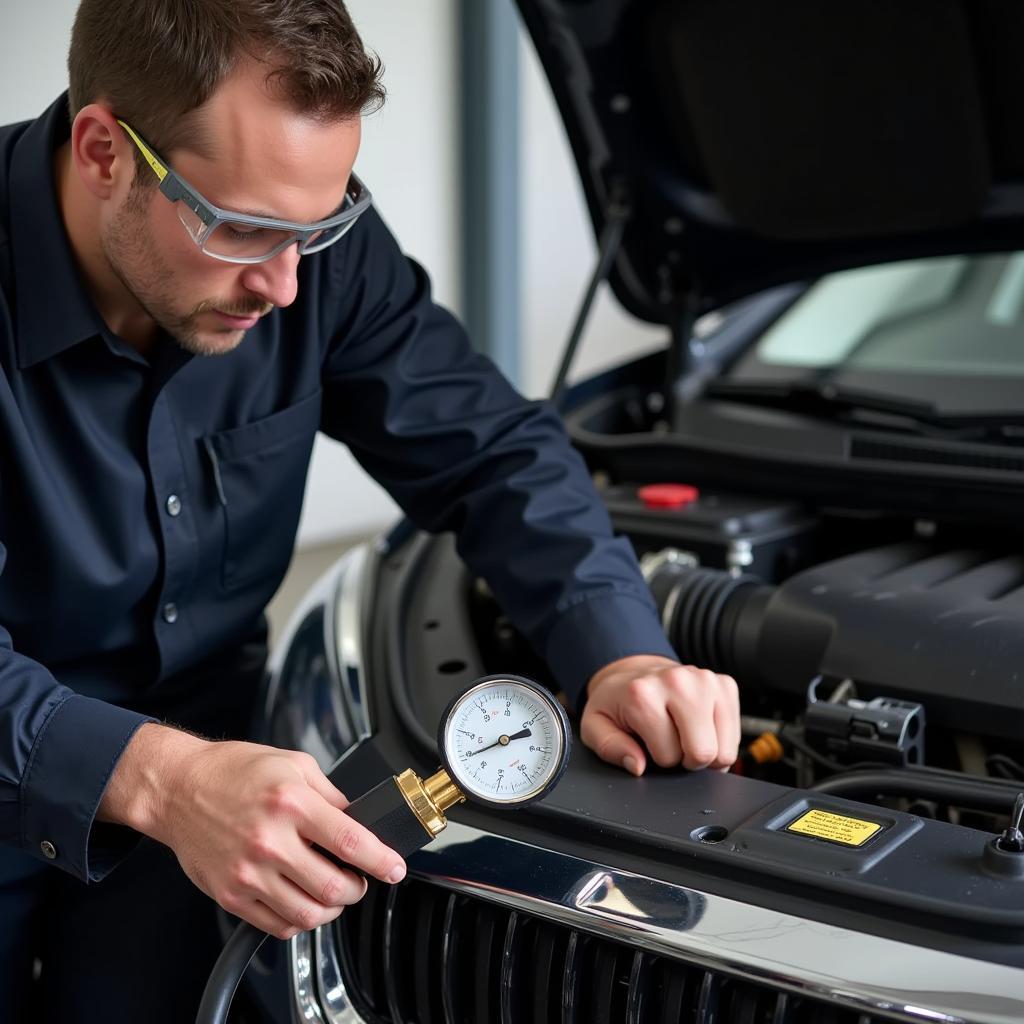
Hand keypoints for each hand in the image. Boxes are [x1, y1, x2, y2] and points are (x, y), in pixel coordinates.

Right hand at [99, 725, 405, 939]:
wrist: (177, 788)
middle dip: (358, 889)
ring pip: (307, 915)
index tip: (395, 869)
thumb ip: (330, 793)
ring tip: (333, 892)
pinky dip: (300, 921)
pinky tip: (303, 901)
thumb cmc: (232, 770)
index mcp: (291, 802)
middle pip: (333, 888)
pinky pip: (276, 925)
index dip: (382, 861)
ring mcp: (248, 872)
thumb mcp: (293, 763)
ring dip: (331, 909)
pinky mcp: (231, 895)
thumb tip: (358, 819)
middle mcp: (270, 840)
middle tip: (359, 879)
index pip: (351, 842)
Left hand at [580, 655, 739, 775]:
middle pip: (703, 752)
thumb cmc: (618, 704)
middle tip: (672, 743)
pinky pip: (736, 734)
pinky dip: (719, 738)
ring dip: (705, 750)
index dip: (658, 759)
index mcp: (643, 694)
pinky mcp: (725, 684)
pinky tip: (700, 727)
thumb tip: (637, 764)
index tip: (650, 742)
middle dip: (686, 759)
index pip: (669, 756)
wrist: (635, 674)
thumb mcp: (596, 726)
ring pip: (724, 748)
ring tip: (685, 735)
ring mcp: (705, 680)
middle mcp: (677, 682)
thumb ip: (610, 748)